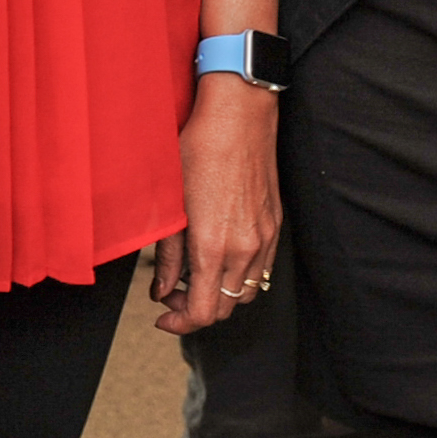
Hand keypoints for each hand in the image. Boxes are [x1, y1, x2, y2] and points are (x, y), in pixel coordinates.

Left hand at [155, 77, 279, 336]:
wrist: (240, 115)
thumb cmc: (200, 148)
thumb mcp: (171, 202)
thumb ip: (167, 254)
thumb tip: (161, 289)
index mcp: (213, 246)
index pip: (202, 313)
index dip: (180, 323)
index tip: (163, 315)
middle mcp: (244, 249)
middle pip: (224, 308)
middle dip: (194, 309)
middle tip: (171, 292)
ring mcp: (264, 238)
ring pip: (245, 293)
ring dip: (219, 294)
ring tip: (196, 274)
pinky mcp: (275, 225)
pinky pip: (261, 271)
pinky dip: (239, 276)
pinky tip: (221, 257)